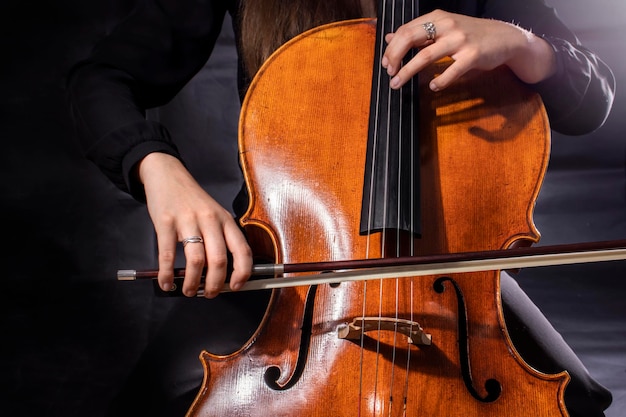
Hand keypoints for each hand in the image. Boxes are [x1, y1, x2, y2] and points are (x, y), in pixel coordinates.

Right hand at [138, 152, 252, 297]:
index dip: (242, 272)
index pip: (242, 250)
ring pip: (196, 260)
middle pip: (219, 260)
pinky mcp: (166, 222)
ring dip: (193, 282)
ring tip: (189, 291)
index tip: (236, 287)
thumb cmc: (192, 199)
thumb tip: (223, 273)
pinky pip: (167, 254)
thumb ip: (220, 238)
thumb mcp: (214, 214)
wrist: (168, 175)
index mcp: (225, 220)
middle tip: (209, 294)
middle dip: (215, 284)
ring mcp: (188, 220)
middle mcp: (210, 220)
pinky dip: (167, 274)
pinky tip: (166, 282)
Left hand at [382, 9, 556, 90]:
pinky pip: (450, 71)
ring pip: (425, 56)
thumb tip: (390, 37)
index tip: (386, 63)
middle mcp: (447, 25)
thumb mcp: (443, 29)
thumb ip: (418, 34)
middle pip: (410, 38)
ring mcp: (460, 40)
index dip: (392, 48)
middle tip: (389, 73)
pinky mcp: (472, 55)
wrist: (506, 38)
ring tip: (398, 83)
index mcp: (438, 18)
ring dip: (408, 72)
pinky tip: (433, 86)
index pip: (406, 30)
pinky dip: (439, 81)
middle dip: (394, 57)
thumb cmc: (472, 35)